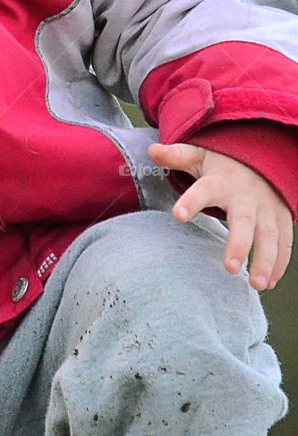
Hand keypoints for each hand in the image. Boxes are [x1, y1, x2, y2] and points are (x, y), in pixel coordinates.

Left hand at [148, 141, 293, 290]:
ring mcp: (267, 208)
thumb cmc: (222, 164)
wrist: (261, 159)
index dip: (191, 201)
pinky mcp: (281, 219)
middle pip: (244, 220)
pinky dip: (279, 263)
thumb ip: (176, 157)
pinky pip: (283, 242)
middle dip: (239, 244)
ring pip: (269, 235)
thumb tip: (152, 151)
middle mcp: (246, 196)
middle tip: (230, 268)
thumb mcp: (198, 156)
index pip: (204, 190)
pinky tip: (269, 283)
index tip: (178, 215)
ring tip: (256, 285)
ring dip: (266, 260)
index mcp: (221, 181)